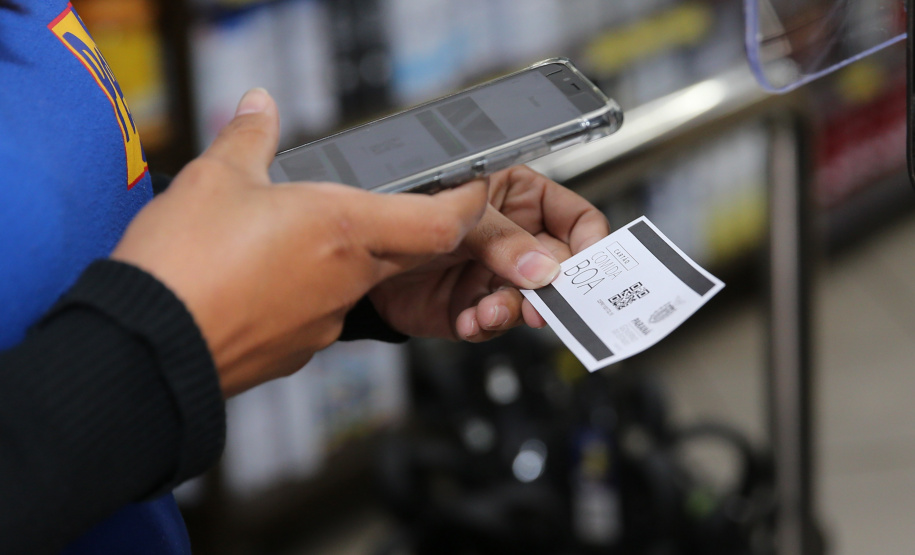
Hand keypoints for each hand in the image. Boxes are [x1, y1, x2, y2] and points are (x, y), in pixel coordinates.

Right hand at [111, 89, 487, 395]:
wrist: (147, 349)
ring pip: (359, 283)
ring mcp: (325, 322)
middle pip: (406, 253)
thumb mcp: (215, 178)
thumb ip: (249, 137)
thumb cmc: (184, 267)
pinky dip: (310, 292)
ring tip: (297, 239)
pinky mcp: (297, 352)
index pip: (440, 223)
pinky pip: (320, 314)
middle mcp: (347, 280)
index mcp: (343, 229)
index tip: (471, 189)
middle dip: (408, 227)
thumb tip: (259, 106)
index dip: (467, 205)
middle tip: (391, 204)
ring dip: (347, 259)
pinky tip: (269, 280)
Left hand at [369, 165, 609, 341]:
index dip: (591, 242)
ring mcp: (495, 275)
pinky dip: (486, 325)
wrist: (361, 247)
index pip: (576, 218)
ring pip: (531, 302)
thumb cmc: (408, 205)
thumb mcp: (463, 212)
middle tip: (543, 305)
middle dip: (553, 290)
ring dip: (515, 311)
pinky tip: (470, 319)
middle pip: (559, 267)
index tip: (588, 267)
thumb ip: (503, 239)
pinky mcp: (473, 306)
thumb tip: (542, 270)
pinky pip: (496, 322)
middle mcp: (514, 239)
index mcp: (520, 198)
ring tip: (489, 311)